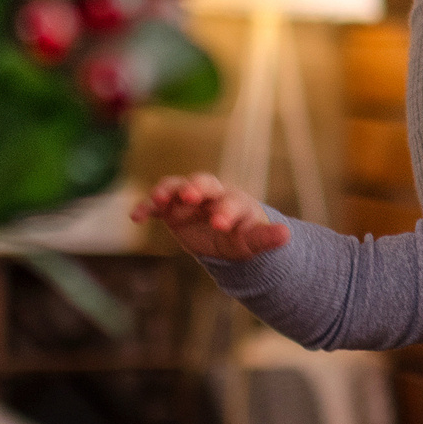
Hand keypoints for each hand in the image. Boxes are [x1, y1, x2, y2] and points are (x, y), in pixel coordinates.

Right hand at [131, 173, 287, 259]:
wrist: (223, 235)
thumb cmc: (242, 235)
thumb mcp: (253, 240)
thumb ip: (267, 238)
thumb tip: (287, 234)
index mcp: (234, 201)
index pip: (231, 201)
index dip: (225, 211)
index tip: (220, 224)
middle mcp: (211, 194)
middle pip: (204, 183)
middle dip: (197, 188)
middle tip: (190, 196)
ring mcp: (188, 198)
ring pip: (176, 186)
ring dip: (167, 190)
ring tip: (158, 200)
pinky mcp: (170, 208)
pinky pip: (156, 204)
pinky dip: (146, 207)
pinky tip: (135, 217)